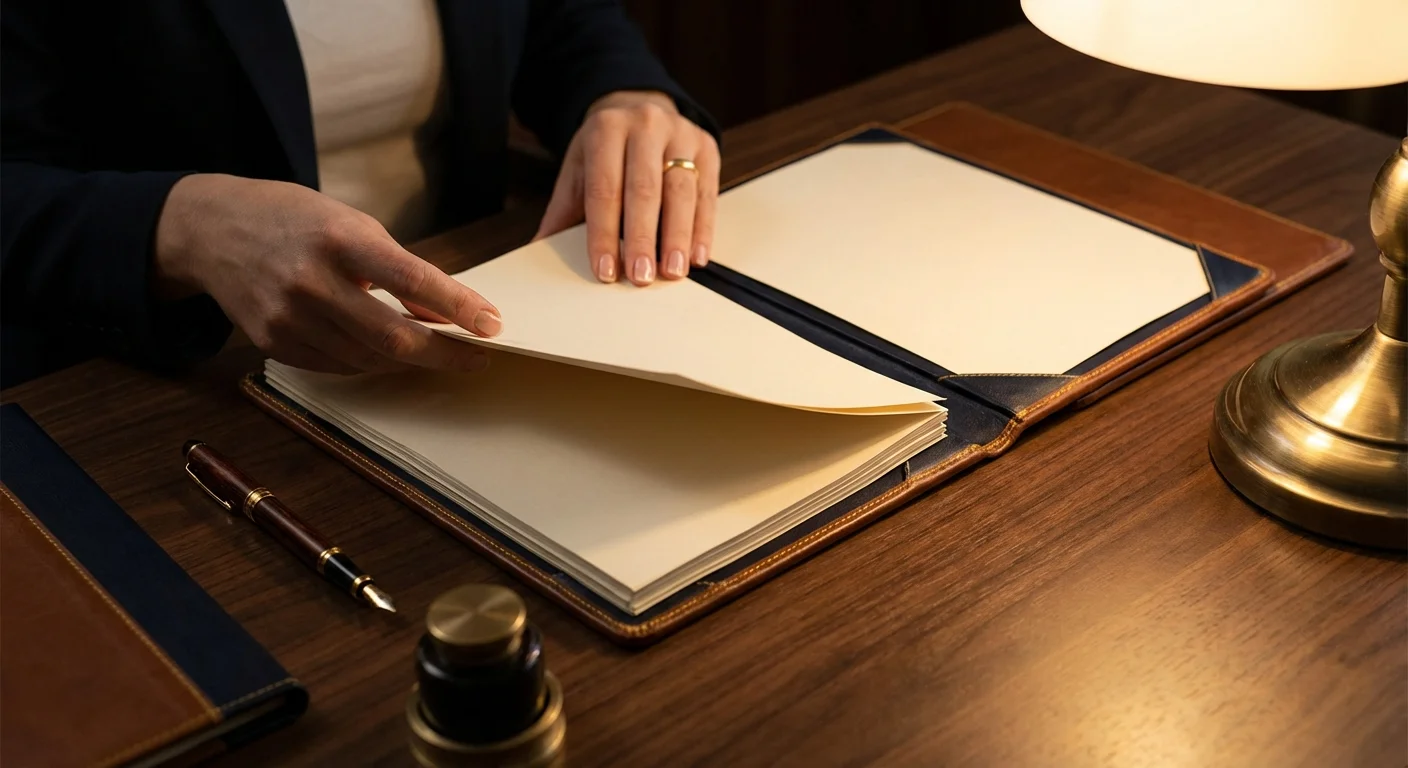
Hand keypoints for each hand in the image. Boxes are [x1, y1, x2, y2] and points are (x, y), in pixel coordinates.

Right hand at [153, 174, 500, 374]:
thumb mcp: (354, 225)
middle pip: (392, 336)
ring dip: (410, 362)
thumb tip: (445, 314)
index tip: (492, 326)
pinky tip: (387, 354)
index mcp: (340, 240)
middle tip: (476, 359)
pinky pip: (337, 367)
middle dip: (444, 354)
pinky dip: (370, 363)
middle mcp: (311, 281)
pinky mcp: (273, 342)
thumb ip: (400, 269)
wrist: (213, 229)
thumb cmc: (296, 220)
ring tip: (437, 353)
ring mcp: (288, 317)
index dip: (459, 308)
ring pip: (368, 360)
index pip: (412, 280)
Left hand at [534, 90, 720, 285]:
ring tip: (672, 271)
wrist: (639, 109)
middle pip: (644, 189)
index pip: (604, 188)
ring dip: (678, 237)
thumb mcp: (579, 170)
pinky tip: (696, 256)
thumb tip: (539, 251)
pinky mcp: (707, 148)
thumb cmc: (607, 149)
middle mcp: (645, 125)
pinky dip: (703, 229)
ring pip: (681, 191)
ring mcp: (681, 133)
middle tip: (641, 276)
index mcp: (606, 129)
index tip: (606, 270)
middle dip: (642, 238)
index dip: (604, 233)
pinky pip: (707, 194)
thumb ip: (563, 212)